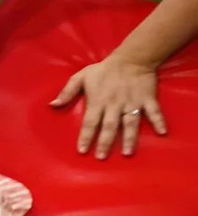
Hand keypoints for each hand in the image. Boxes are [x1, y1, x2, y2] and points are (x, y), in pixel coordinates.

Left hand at [51, 56, 165, 158]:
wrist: (131, 58)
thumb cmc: (103, 70)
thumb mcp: (81, 77)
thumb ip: (67, 92)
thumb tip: (52, 104)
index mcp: (98, 101)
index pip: (90, 123)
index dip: (85, 137)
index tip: (82, 151)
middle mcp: (114, 105)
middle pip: (109, 126)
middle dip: (104, 142)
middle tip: (101, 157)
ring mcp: (132, 103)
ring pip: (130, 123)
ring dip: (129, 138)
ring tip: (127, 153)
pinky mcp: (147, 99)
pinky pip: (154, 112)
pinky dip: (158, 121)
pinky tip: (162, 133)